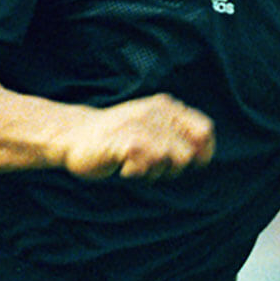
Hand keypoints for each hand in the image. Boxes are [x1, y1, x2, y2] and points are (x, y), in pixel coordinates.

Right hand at [59, 93, 214, 180]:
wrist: (75, 135)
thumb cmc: (116, 137)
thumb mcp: (150, 127)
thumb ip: (176, 135)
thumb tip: (203, 157)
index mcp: (166, 107)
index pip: (205, 131)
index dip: (202, 153)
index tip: (185, 166)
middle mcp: (156, 112)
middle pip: (188, 155)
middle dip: (172, 169)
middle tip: (147, 165)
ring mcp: (142, 125)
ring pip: (171, 163)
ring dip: (152, 172)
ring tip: (132, 163)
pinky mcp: (128, 141)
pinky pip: (147, 168)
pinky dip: (135, 173)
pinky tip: (121, 165)